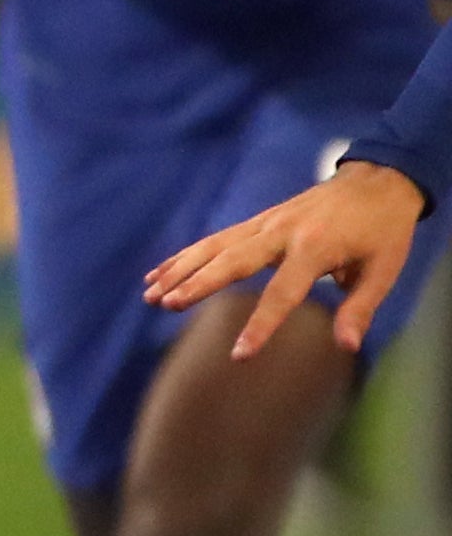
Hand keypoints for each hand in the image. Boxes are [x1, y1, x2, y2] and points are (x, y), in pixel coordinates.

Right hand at [147, 159, 429, 358]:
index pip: (282, 293)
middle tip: (165, 304)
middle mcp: (282, 232)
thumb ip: (359, 308)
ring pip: (214, 246)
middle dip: (197, 284)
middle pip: (232, 261)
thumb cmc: (385, 231)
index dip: (261, 326)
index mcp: (315, 247)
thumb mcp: (384, 269)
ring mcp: (266, 222)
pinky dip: (185, 255)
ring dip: (180, 269)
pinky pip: (216, 239)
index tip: (239, 355)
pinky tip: (160, 271)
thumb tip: (345, 346)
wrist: (378, 181)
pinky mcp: (258, 220)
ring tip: (150, 293)